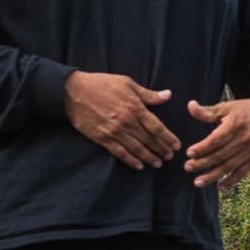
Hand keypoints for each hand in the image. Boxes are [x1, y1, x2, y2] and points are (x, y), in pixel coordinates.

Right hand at [64, 71, 179, 170]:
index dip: (168, 138)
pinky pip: (119, 152)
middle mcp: (127, 122)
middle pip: (149, 140)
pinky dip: (130, 160)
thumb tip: (168, 95)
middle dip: (161, 149)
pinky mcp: (102, 138)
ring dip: (149, 157)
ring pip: (136, 149)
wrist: (73, 91)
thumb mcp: (127, 83)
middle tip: (170, 157)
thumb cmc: (101, 84)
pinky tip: (139, 166)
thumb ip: (149, 94)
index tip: (176, 145)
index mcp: (135, 108)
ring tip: (158, 163)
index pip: (157, 127)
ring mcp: (114, 131)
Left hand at [184, 97, 249, 189]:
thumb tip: (190, 106)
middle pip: (221, 154)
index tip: (189, 153)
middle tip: (188, 167)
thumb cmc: (246, 110)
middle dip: (203, 163)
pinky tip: (220, 186)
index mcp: (237, 123)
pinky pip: (243, 172)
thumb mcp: (228, 107)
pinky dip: (231, 180)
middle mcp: (245, 138)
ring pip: (229, 166)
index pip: (217, 139)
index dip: (203, 147)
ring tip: (198, 182)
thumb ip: (208, 111)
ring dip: (213, 176)